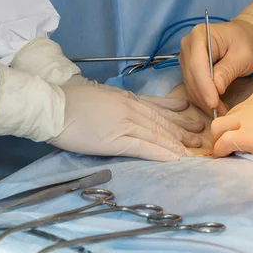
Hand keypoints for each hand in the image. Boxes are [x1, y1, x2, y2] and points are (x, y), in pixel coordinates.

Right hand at [50, 85, 204, 160]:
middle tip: (200, 137)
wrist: (52, 105)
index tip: (191, 120)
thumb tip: (130, 102)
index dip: (177, 116)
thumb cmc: (70, 99)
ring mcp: (124, 124)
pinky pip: (144, 148)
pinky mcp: (115, 140)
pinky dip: (162, 154)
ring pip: (158, 135)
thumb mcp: (100, 93)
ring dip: (178, 144)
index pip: (157, 109)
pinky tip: (175, 159)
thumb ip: (119, 99)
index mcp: (126, 98)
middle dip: (183, 131)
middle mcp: (130, 109)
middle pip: (162, 122)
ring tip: (194, 151)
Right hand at [179, 20, 252, 116]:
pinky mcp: (188, 69)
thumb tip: (216, 89)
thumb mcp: (243, 56)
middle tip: (221, 113)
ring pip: (190, 85)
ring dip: (204, 101)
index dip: (204, 87)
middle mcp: (188, 46)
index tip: (214, 104)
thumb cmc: (247, 42)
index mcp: (200, 35)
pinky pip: (192, 87)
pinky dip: (203, 99)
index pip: (197, 65)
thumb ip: (228, 71)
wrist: (244, 36)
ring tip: (221, 111)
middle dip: (205, 97)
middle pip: (191, 77)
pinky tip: (215, 106)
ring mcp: (186, 58)